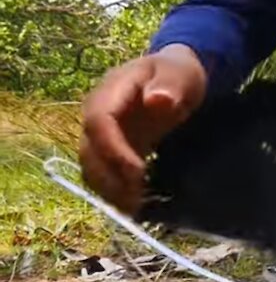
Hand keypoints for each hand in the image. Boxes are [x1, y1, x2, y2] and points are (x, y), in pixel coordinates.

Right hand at [79, 45, 207, 213]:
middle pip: (89, 149)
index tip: (137, 172)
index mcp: (112, 90)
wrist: (175, 75)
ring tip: (134, 208)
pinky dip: (114, 189)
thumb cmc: (179, 73)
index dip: (113, 149)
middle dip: (109, 178)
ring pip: (91, 165)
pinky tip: (134, 204)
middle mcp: (97, 112)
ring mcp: (102, 131)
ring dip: (108, 189)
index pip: (98, 122)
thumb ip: (170, 85)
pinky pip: (103, 170)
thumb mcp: (181, 74)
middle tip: (135, 201)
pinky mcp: (112, 147)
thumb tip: (156, 100)